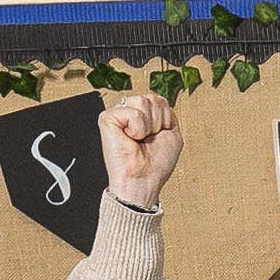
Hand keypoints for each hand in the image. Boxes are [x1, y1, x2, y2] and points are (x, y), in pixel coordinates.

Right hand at [103, 88, 178, 211]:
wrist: (143, 181)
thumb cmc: (155, 165)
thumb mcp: (172, 134)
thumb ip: (167, 112)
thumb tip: (156, 98)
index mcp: (144, 115)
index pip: (160, 100)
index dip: (165, 120)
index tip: (158, 137)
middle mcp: (130, 112)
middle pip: (153, 98)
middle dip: (158, 122)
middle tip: (147, 140)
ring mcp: (118, 113)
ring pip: (143, 101)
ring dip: (148, 126)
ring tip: (139, 139)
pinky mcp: (108, 118)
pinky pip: (133, 112)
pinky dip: (137, 128)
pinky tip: (130, 138)